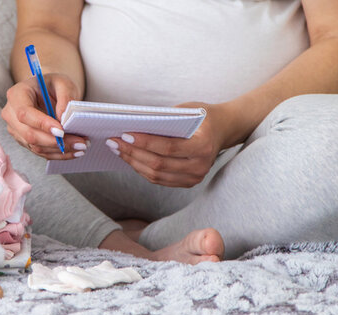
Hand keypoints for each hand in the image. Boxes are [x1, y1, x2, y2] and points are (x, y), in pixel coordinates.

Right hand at [1, 73, 87, 159]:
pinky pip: (40, 151)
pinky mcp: (24, 141)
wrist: (46, 92)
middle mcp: (11, 114)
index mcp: (17, 95)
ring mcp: (16, 130)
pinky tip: (74, 151)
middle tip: (80, 142)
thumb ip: (65, 97)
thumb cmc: (53, 85)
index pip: (25, 113)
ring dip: (60, 150)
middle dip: (56, 142)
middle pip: (30, 134)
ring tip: (81, 147)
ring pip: (36, 146)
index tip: (62, 130)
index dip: (42, 124)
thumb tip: (64, 119)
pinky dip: (58, 154)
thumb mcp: (63, 83)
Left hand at [108, 102, 225, 187]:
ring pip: (156, 175)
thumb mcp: (188, 110)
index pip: (168, 148)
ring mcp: (195, 177)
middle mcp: (200, 166)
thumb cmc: (203, 116)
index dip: (144, 143)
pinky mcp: (188, 182)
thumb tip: (133, 124)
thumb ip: (166, 118)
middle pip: (159, 164)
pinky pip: (159, 180)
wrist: (224, 130)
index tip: (124, 134)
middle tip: (113, 142)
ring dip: (133, 162)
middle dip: (132, 153)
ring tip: (117, 149)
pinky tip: (130, 158)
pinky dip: (142, 169)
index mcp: (203, 146)